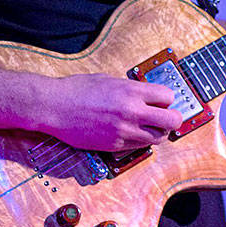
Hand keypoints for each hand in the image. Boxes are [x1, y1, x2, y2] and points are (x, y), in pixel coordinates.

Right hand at [36, 73, 180, 150]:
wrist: (53, 107)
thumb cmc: (77, 90)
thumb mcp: (108, 80)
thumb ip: (131, 88)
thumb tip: (146, 94)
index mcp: (131, 91)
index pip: (168, 97)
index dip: (166, 99)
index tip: (161, 101)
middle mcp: (131, 112)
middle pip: (172, 120)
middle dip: (172, 119)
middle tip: (165, 117)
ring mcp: (124, 131)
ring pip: (159, 138)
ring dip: (158, 132)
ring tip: (149, 127)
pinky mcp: (114, 145)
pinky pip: (139, 146)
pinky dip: (140, 141)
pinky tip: (131, 133)